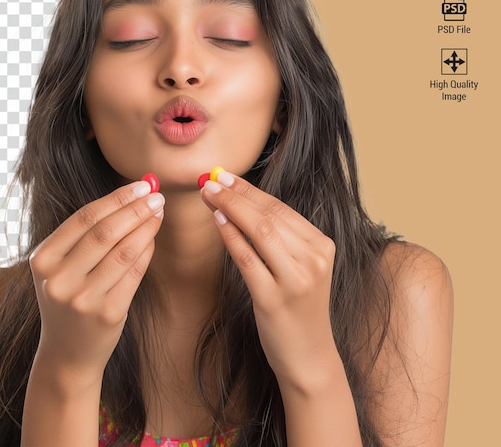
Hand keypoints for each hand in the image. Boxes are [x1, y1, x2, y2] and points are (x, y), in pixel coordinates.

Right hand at [28, 181, 163, 384]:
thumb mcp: (61, 267)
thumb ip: (85, 234)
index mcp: (43, 260)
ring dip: (146, 226)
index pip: (84, 218)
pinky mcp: (108, 314)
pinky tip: (153, 237)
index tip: (140, 185)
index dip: (116, 198)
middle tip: (156, 195)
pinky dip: (147, 251)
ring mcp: (83, 299)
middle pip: (105, 232)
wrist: (66, 354)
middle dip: (135, 209)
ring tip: (159, 211)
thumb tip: (130, 195)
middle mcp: (59, 279)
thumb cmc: (69, 299)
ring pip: (124, 250)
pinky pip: (134, 273)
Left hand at [201, 172, 337, 389]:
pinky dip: (231, 236)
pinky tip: (218, 221)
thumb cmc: (298, 306)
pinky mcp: (274, 299)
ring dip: (231, 208)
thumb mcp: (300, 267)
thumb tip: (241, 200)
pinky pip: (248, 259)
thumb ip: (281, 237)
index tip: (226, 176)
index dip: (250, 190)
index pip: (281, 208)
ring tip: (210, 195)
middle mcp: (314, 260)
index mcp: (322, 246)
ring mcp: (296, 280)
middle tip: (211, 180)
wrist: (309, 355)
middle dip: (237, 194)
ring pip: (261, 231)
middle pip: (270, 216)